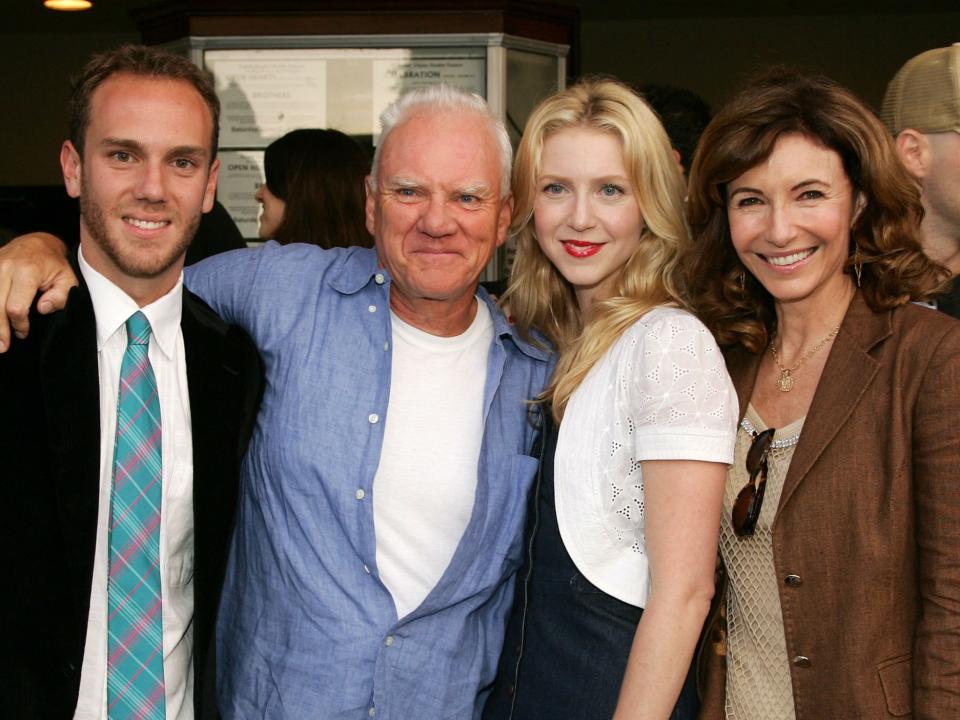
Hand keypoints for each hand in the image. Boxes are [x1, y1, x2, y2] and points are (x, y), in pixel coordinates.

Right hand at [0, 232, 74, 351]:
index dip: (19, 324)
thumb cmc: (54, 265)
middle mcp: (5, 267)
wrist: (37, 242)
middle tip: (2, 347)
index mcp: (27, 271)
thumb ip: (59, 296)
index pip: (16, 307)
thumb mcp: (67, 279)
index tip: (23, 333)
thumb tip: (41, 309)